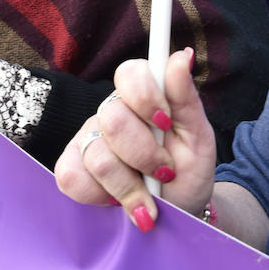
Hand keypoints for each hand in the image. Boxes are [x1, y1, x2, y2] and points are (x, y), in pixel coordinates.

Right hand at [55, 49, 216, 230]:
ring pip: (97, 156)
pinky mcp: (70, 167)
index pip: (130, 73)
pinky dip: (100, 196)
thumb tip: (183, 55)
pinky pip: (72, 177)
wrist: (176, 214)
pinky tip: (117, 201)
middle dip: (144, 155)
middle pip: (114, 120)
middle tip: (164, 171)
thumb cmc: (188, 171)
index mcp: (143, 97)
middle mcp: (111, 112)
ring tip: (147, 195)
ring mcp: (87, 139)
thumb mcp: (198, 137)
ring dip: (129, 185)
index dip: (145, 97)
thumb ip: (186, 97)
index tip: (166, 124)